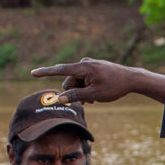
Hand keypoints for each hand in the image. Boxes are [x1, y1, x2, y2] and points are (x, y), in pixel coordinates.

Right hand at [30, 58, 164, 104]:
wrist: (131, 79)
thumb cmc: (114, 87)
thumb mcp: (94, 95)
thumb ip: (76, 96)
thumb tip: (60, 98)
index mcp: (83, 67)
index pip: (59, 70)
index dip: (45, 72)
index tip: (32, 72)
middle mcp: (83, 63)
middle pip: (68, 81)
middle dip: (74, 92)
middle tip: (88, 100)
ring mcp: (88, 65)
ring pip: (76, 82)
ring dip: (81, 91)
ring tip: (94, 98)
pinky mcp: (92, 68)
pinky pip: (83, 79)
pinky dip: (86, 87)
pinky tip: (96, 93)